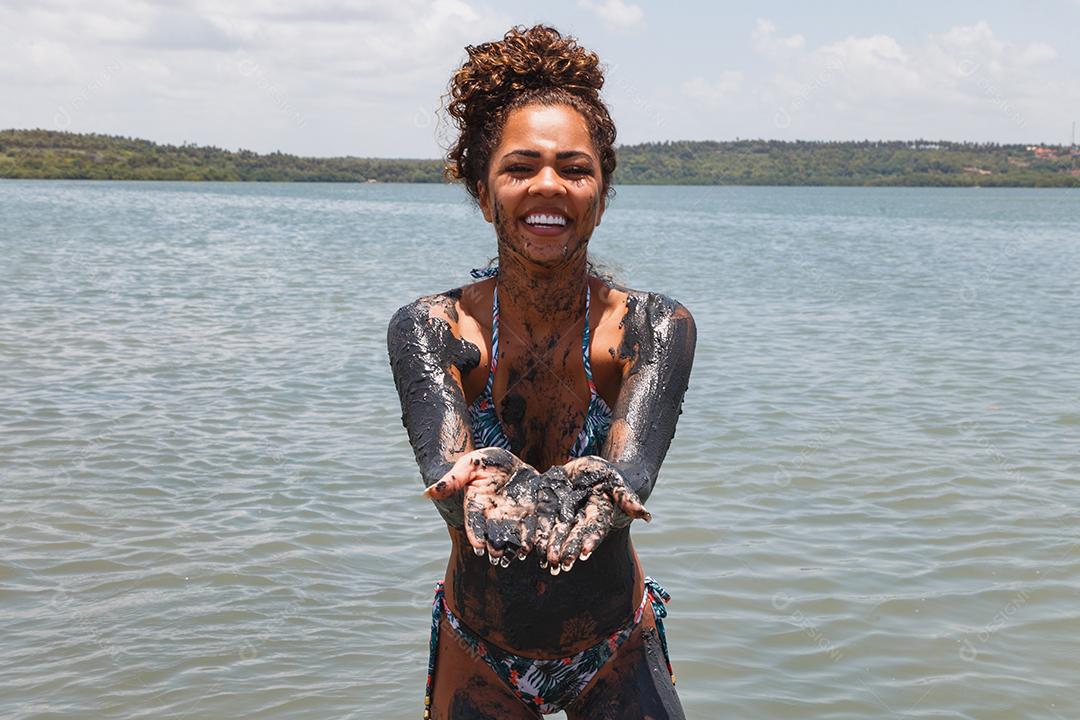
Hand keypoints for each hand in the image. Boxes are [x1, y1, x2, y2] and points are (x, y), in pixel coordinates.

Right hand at [424, 448, 541, 565]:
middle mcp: (495, 515)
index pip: (474, 523)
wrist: (510, 461)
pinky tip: (542, 541)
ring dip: (517, 543)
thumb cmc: (484, 462)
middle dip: (496, 545)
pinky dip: (538, 533)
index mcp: (477, 506)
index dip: (476, 534)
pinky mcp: (532, 512)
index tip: (479, 546)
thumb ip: (452, 480)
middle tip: (498, 555)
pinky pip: (535, 524)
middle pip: (495, 533)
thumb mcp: (468, 465)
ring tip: (521, 551)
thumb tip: (427, 493)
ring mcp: (513, 515)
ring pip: (515, 533)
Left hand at [533, 456, 650, 574]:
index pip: (595, 528)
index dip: (590, 540)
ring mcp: (564, 517)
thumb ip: (626, 497)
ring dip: (552, 549)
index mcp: (598, 513)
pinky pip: (542, 524)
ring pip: (558, 534)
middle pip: (575, 535)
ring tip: (547, 562)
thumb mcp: (614, 479)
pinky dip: (537, 537)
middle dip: (568, 549)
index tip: (584, 553)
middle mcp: (581, 519)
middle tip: (561, 563)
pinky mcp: (549, 510)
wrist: (584, 471)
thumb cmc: (603, 474)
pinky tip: (531, 549)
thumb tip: (646, 516)